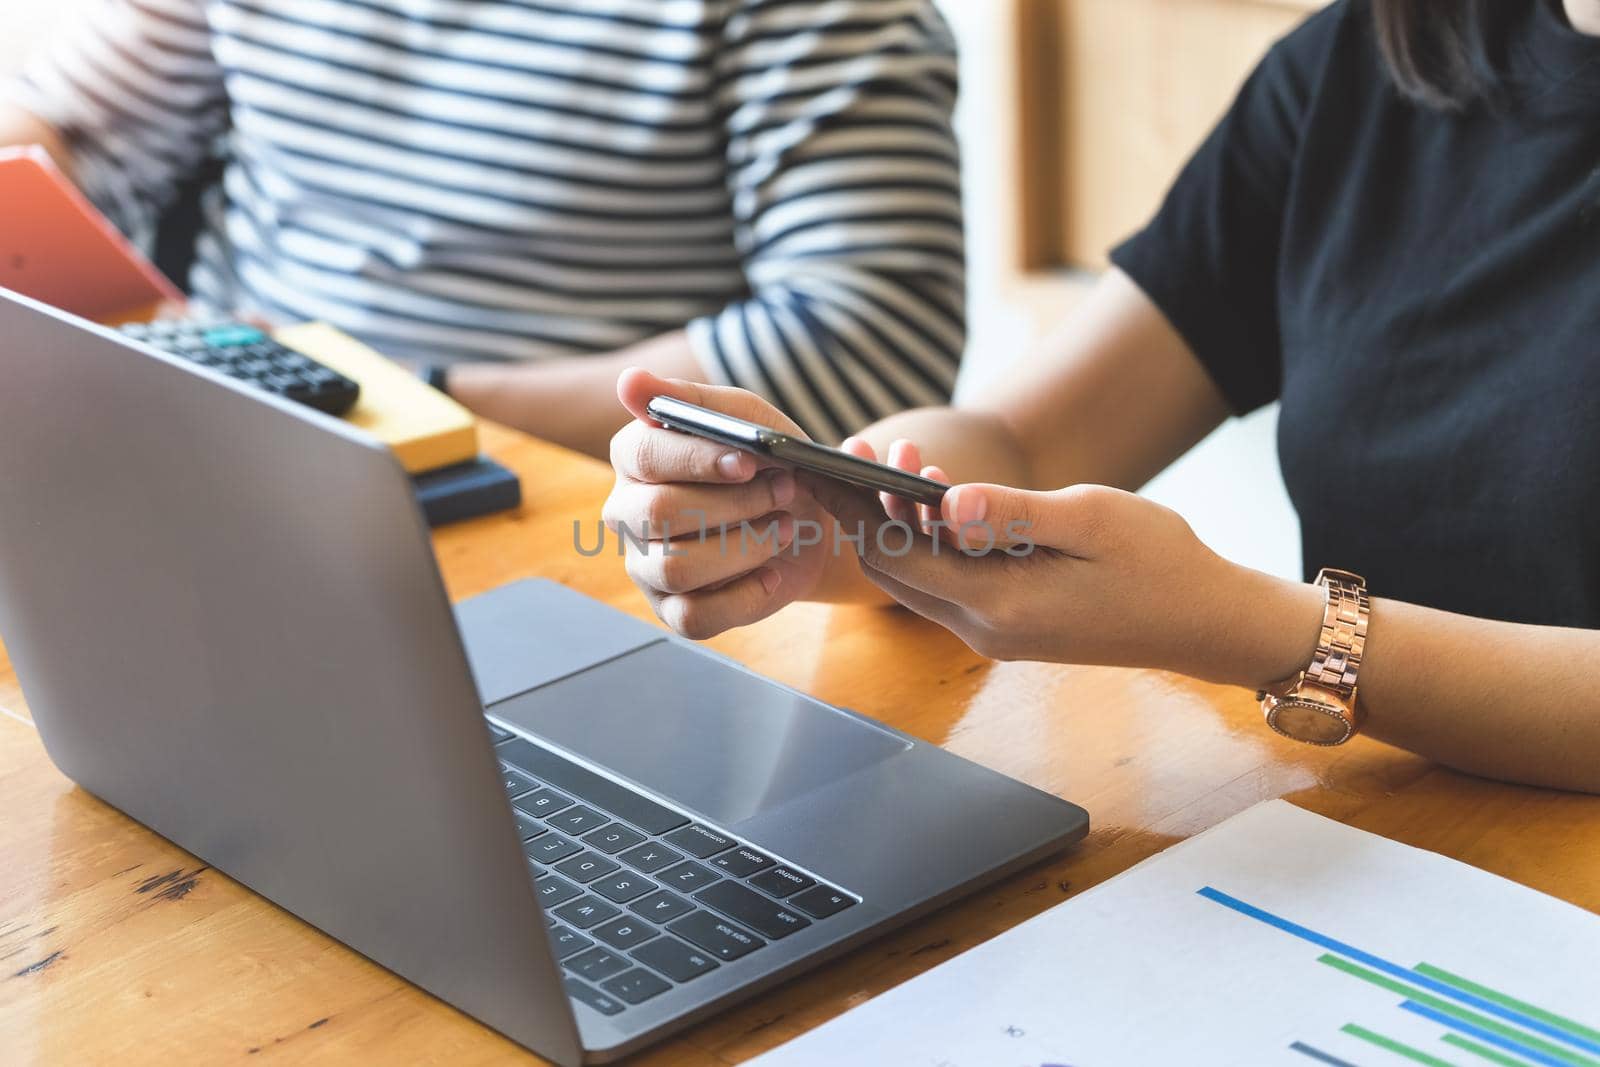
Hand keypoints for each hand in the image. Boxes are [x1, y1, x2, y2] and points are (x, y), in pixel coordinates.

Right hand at [605, 369, 830, 637]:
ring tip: (784, 527)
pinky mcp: (672, 610)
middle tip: (784, 490)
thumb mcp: (745, 419)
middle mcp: (626, 513)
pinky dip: (744, 597)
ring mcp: (644, 566)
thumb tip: (628, 381)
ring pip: (677, 566)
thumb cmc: (766, 462)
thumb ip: (693, 400)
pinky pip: (694, 617)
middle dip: (733, 504)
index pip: (644, 456)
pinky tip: (772, 574)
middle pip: (659, 514)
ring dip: (745, 545)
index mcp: (634, 457)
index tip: (748, 460)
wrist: (806, 519)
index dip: (697, 460)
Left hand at [804, 439, 1320, 682]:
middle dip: (866, 509)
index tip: (832, 458)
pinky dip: (930, 541)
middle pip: (892, 570)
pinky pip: (947, 583)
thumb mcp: (1092, 520)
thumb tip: (947, 499)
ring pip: (917, 576)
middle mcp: (983, 629)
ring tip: (904, 459)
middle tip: (866, 446)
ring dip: (900, 523)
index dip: (855, 506)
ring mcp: (994, 633)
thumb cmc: (1158, 562)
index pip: (894, 556)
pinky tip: (939, 500)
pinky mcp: (1007, 626)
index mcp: (998, 604)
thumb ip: (1014, 512)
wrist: (1204, 621)